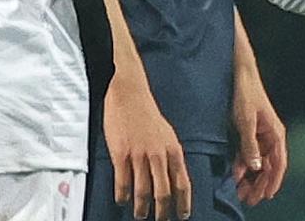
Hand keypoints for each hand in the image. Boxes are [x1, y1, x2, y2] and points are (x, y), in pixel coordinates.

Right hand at [103, 76, 191, 220]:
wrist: (130, 96)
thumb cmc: (148, 116)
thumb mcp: (167, 136)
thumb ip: (170, 157)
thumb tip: (173, 179)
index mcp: (174, 150)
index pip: (183, 183)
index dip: (183, 203)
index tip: (183, 215)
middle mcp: (159, 155)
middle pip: (164, 192)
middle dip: (163, 212)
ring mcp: (140, 156)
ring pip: (143, 191)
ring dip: (142, 208)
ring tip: (140, 216)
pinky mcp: (121, 155)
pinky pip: (123, 183)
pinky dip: (122, 196)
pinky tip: (122, 201)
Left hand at [230, 68, 287, 205]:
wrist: (241, 76)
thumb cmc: (247, 95)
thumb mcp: (246, 121)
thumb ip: (250, 145)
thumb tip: (255, 168)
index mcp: (276, 134)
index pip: (279, 163)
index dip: (274, 181)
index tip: (267, 196)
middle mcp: (271, 137)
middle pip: (269, 167)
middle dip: (260, 184)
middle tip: (249, 200)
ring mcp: (261, 137)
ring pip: (259, 164)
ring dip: (251, 178)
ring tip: (240, 192)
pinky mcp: (251, 135)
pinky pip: (249, 156)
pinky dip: (243, 167)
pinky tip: (235, 176)